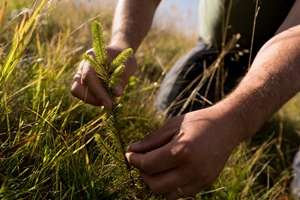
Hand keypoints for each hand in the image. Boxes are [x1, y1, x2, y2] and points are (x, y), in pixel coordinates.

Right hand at [71, 46, 136, 108]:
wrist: (121, 55)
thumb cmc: (126, 59)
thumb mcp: (129, 67)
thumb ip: (122, 79)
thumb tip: (117, 94)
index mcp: (93, 56)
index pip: (89, 76)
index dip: (98, 92)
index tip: (109, 104)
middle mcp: (83, 65)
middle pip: (77, 87)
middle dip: (93, 98)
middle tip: (109, 104)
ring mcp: (81, 74)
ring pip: (78, 92)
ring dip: (93, 100)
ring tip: (109, 100)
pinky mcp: (83, 82)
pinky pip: (83, 94)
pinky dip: (94, 99)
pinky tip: (106, 98)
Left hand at [126, 107, 243, 198]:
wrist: (227, 126)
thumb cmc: (198, 121)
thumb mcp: (172, 125)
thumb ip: (151, 140)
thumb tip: (131, 150)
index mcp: (182, 150)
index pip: (149, 165)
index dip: (134, 160)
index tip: (129, 155)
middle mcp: (192, 169)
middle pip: (155, 185)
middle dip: (143, 174)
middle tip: (142, 162)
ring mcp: (200, 179)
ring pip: (167, 194)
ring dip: (156, 183)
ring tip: (156, 168)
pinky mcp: (206, 183)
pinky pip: (181, 194)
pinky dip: (170, 187)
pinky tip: (169, 172)